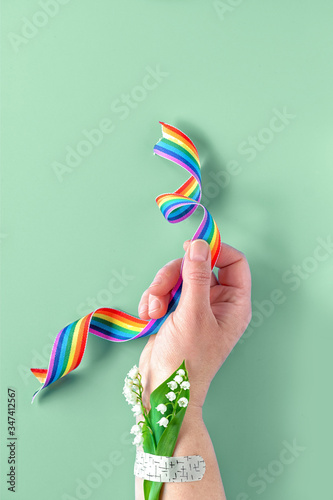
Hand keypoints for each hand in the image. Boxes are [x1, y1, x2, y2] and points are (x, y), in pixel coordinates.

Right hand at [137, 239, 251, 408]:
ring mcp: (195, 305)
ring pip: (177, 276)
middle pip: (198, 265)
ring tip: (153, 311)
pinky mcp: (175, 310)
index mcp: (234, 303)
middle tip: (160, 291)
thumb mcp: (193, 314)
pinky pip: (164, 290)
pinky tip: (148, 316)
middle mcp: (217, 302)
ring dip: (159, 290)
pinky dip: (153, 299)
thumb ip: (197, 277)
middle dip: (174, 276)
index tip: (191, 246)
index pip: (234, 262)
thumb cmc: (187, 359)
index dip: (215, 250)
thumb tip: (199, 244)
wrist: (161, 388)